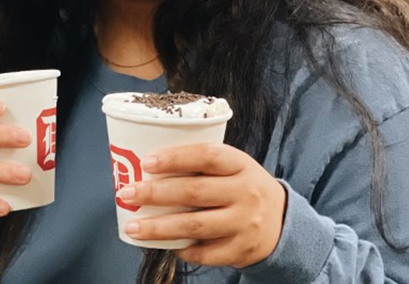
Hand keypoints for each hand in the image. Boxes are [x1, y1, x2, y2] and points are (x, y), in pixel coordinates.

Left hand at [117, 143, 285, 268]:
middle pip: (194, 192)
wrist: (282, 220)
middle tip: (127, 193)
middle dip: (155, 194)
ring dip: (159, 228)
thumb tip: (146, 166)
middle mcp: (246, 192)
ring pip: (194, 225)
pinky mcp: (241, 250)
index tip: (146, 162)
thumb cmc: (241, 186)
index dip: (175, 157)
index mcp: (241, 164)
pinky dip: (182, 249)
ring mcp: (245, 223)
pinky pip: (205, 252)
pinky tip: (165, 245)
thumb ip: (200, 163)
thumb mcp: (233, 166)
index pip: (207, 155)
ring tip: (133, 227)